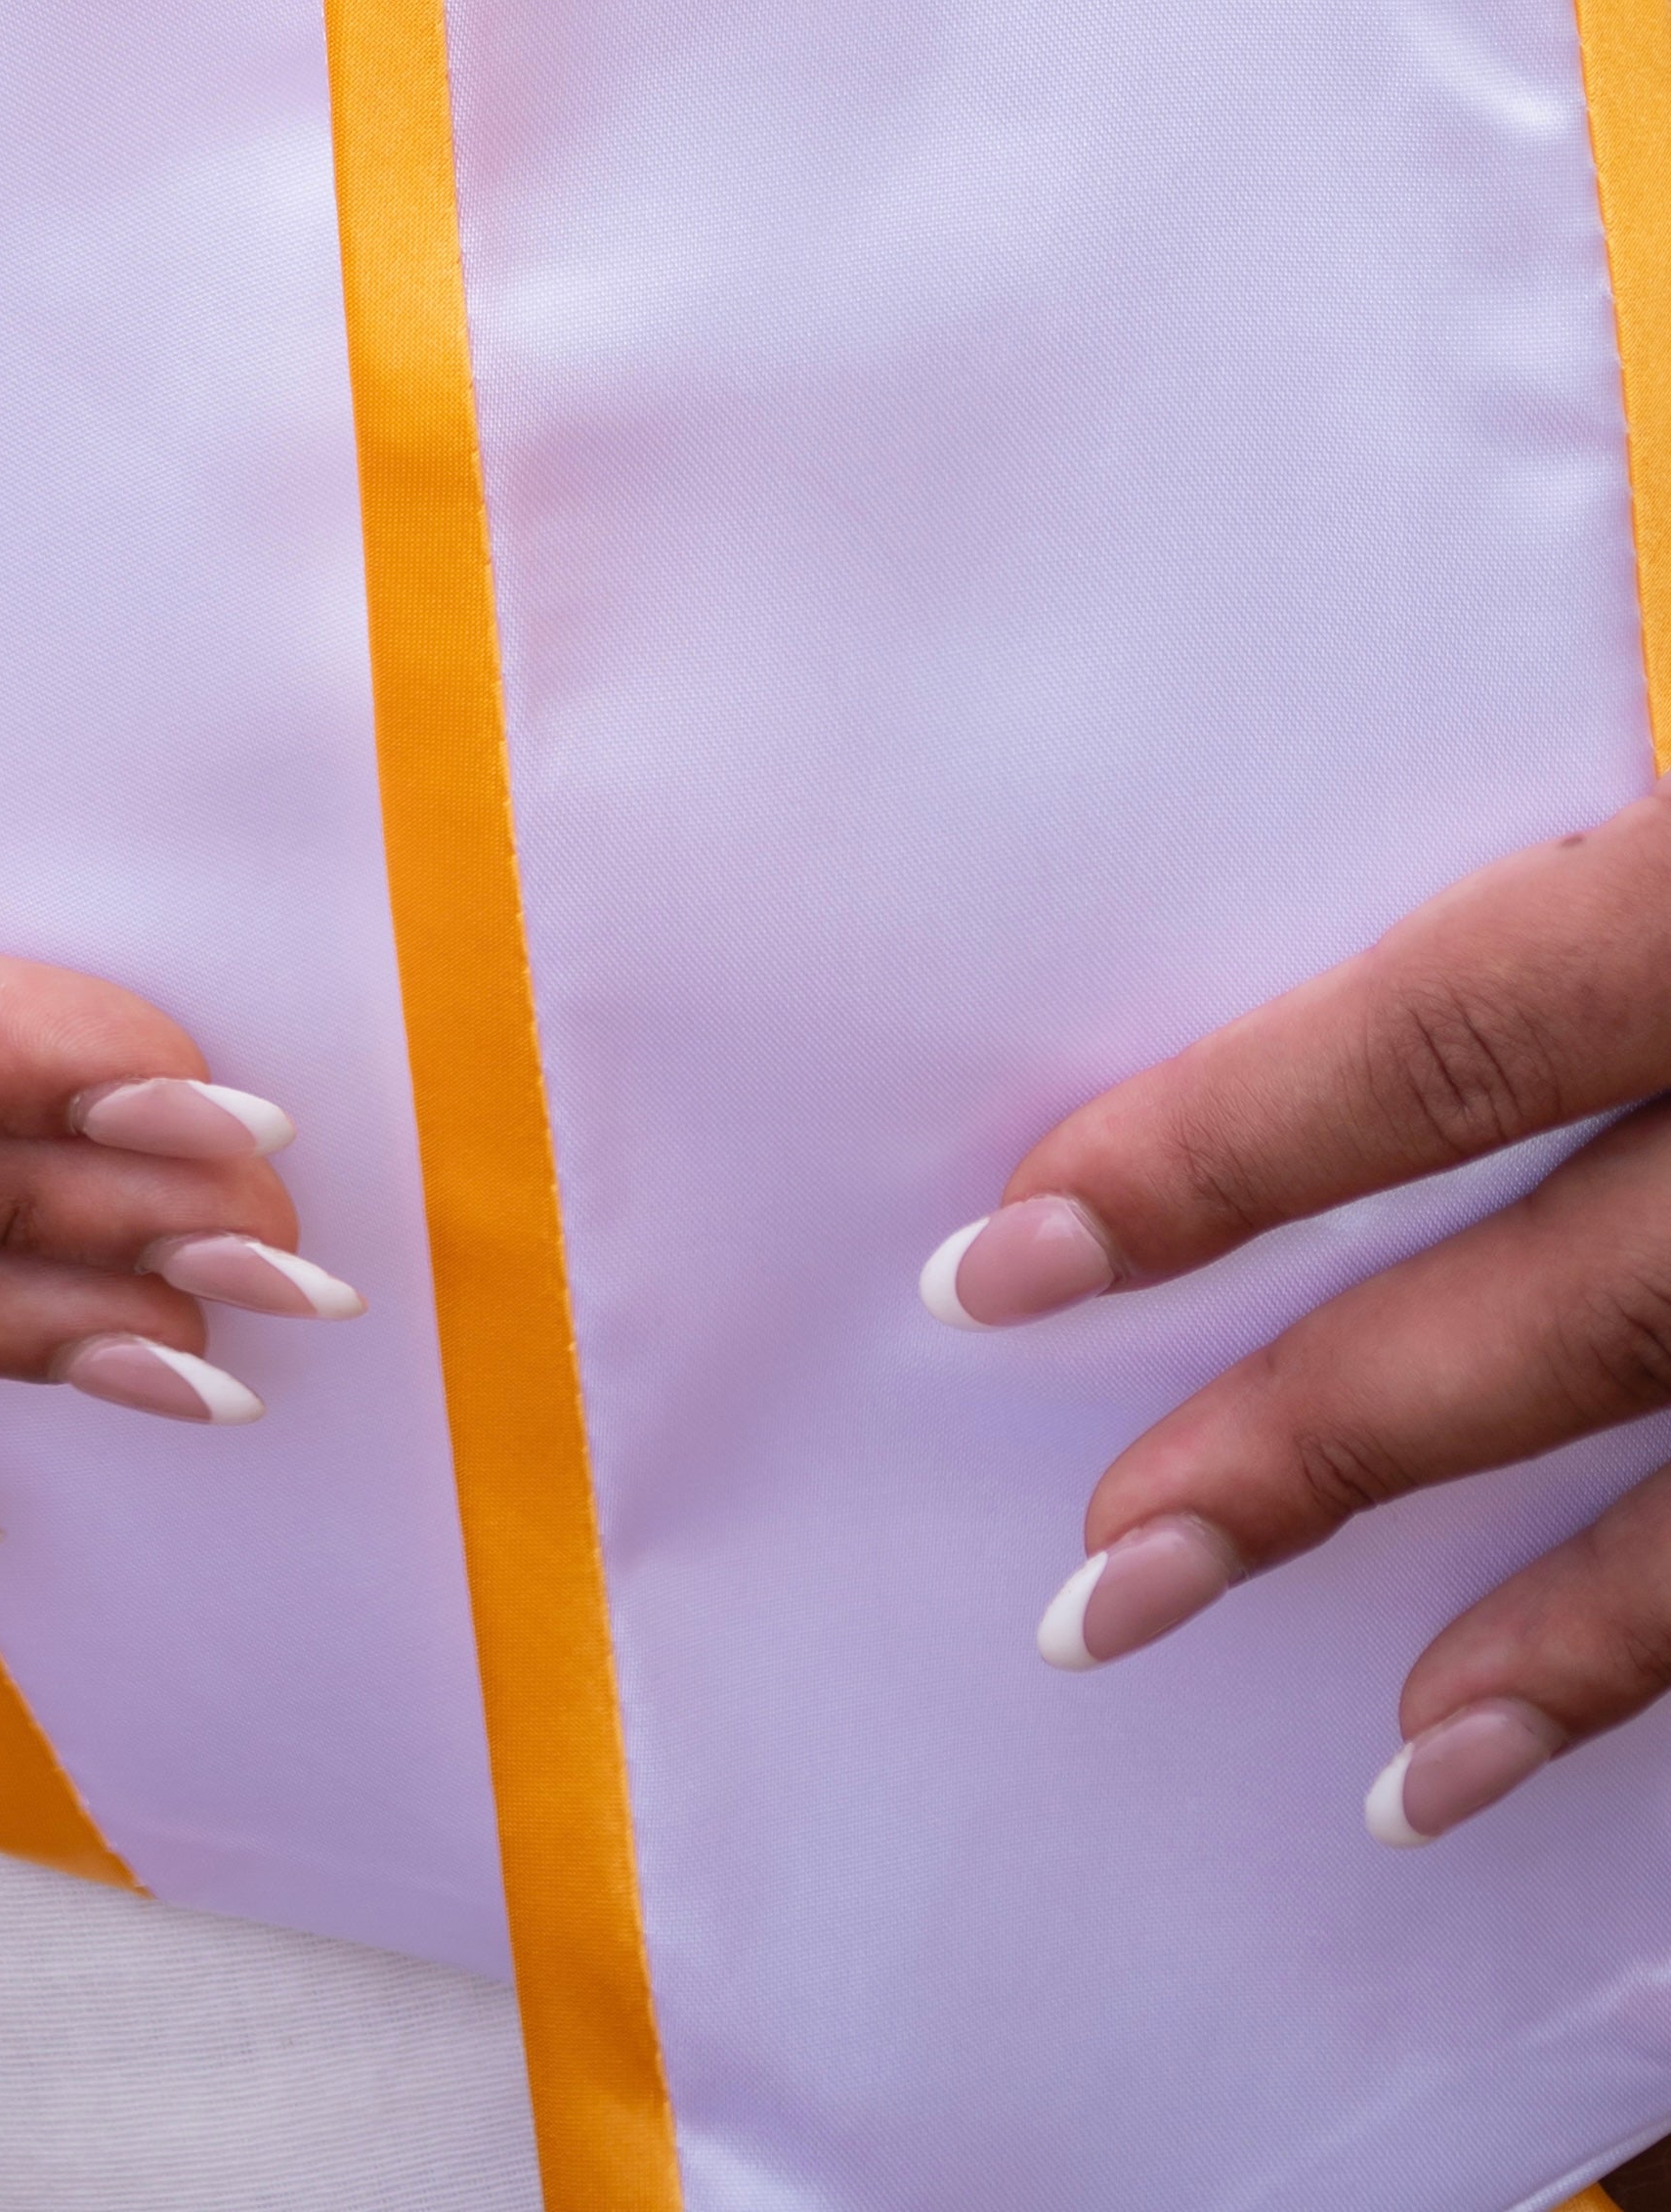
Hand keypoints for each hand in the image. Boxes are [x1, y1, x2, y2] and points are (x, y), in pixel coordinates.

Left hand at [932, 786, 1670, 1841]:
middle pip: (1574, 1311)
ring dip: (1578, 1649)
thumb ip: (1600, 853)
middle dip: (1327, 1449)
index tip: (1006, 1258)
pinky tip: (1629, 1737)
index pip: (1445, 1038)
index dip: (1218, 1152)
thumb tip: (1356, 1008)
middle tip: (1110, 1576)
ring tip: (1390, 1761)